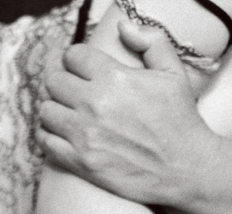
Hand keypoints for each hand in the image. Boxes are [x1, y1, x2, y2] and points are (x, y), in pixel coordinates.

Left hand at [38, 22, 217, 205]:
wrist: (187, 169)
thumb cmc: (181, 120)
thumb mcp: (174, 73)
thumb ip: (150, 41)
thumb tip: (122, 26)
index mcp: (115, 77)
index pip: (73, 56)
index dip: (78, 60)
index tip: (84, 70)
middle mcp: (95, 103)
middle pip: (54, 81)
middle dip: (64, 83)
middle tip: (76, 93)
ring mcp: (85, 134)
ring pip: (46, 110)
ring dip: (56, 109)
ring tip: (70, 114)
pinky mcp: (81, 161)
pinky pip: (45, 140)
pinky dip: (49, 135)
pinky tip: (62, 134)